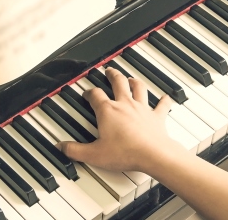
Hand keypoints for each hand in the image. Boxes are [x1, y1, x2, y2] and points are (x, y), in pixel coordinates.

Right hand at [57, 67, 182, 172]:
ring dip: (135, 82)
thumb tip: (61, 147)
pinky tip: (166, 97)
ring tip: (132, 78)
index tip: (87, 94)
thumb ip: (75, 150)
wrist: (153, 155)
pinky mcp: (157, 117)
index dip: (89, 93)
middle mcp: (125, 105)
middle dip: (113, 75)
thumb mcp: (94, 154)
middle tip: (110, 71)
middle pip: (118, 82)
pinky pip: (162, 105)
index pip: (95, 95)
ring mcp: (142, 109)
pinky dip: (164, 101)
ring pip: (139, 88)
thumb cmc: (126, 152)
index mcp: (108, 111)